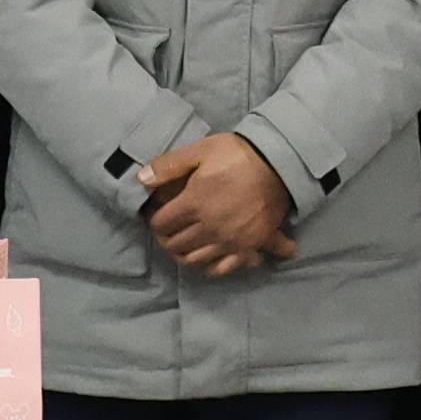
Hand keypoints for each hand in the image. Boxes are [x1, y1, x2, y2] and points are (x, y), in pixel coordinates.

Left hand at [136, 134, 294, 276]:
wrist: (280, 164)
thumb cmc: (238, 155)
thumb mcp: (200, 151)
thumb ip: (169, 166)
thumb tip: (140, 179)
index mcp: (194, 203)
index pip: (161, 224)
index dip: (153, 220)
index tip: (154, 215)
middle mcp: (209, 228)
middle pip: (176, 245)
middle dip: (166, 238)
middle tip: (167, 231)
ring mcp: (230, 241)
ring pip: (196, 260)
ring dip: (185, 255)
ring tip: (184, 246)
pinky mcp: (249, 247)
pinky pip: (226, 268)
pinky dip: (214, 268)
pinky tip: (211, 262)